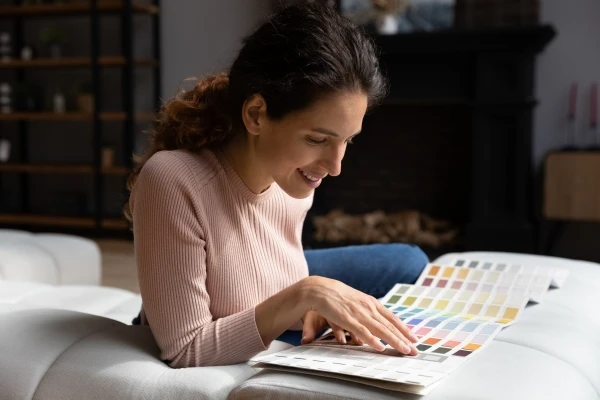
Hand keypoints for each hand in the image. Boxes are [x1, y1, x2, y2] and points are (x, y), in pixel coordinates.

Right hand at [302, 276, 418, 355]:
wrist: (320, 289)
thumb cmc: (337, 296)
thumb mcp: (356, 301)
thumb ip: (366, 311)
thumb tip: (375, 324)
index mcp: (371, 303)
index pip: (392, 318)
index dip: (404, 329)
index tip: (414, 339)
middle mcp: (368, 308)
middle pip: (390, 325)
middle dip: (404, 339)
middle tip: (415, 351)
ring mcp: (359, 313)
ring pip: (380, 330)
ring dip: (394, 341)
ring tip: (405, 351)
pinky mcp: (347, 319)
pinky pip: (362, 332)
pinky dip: (372, 340)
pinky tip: (380, 348)